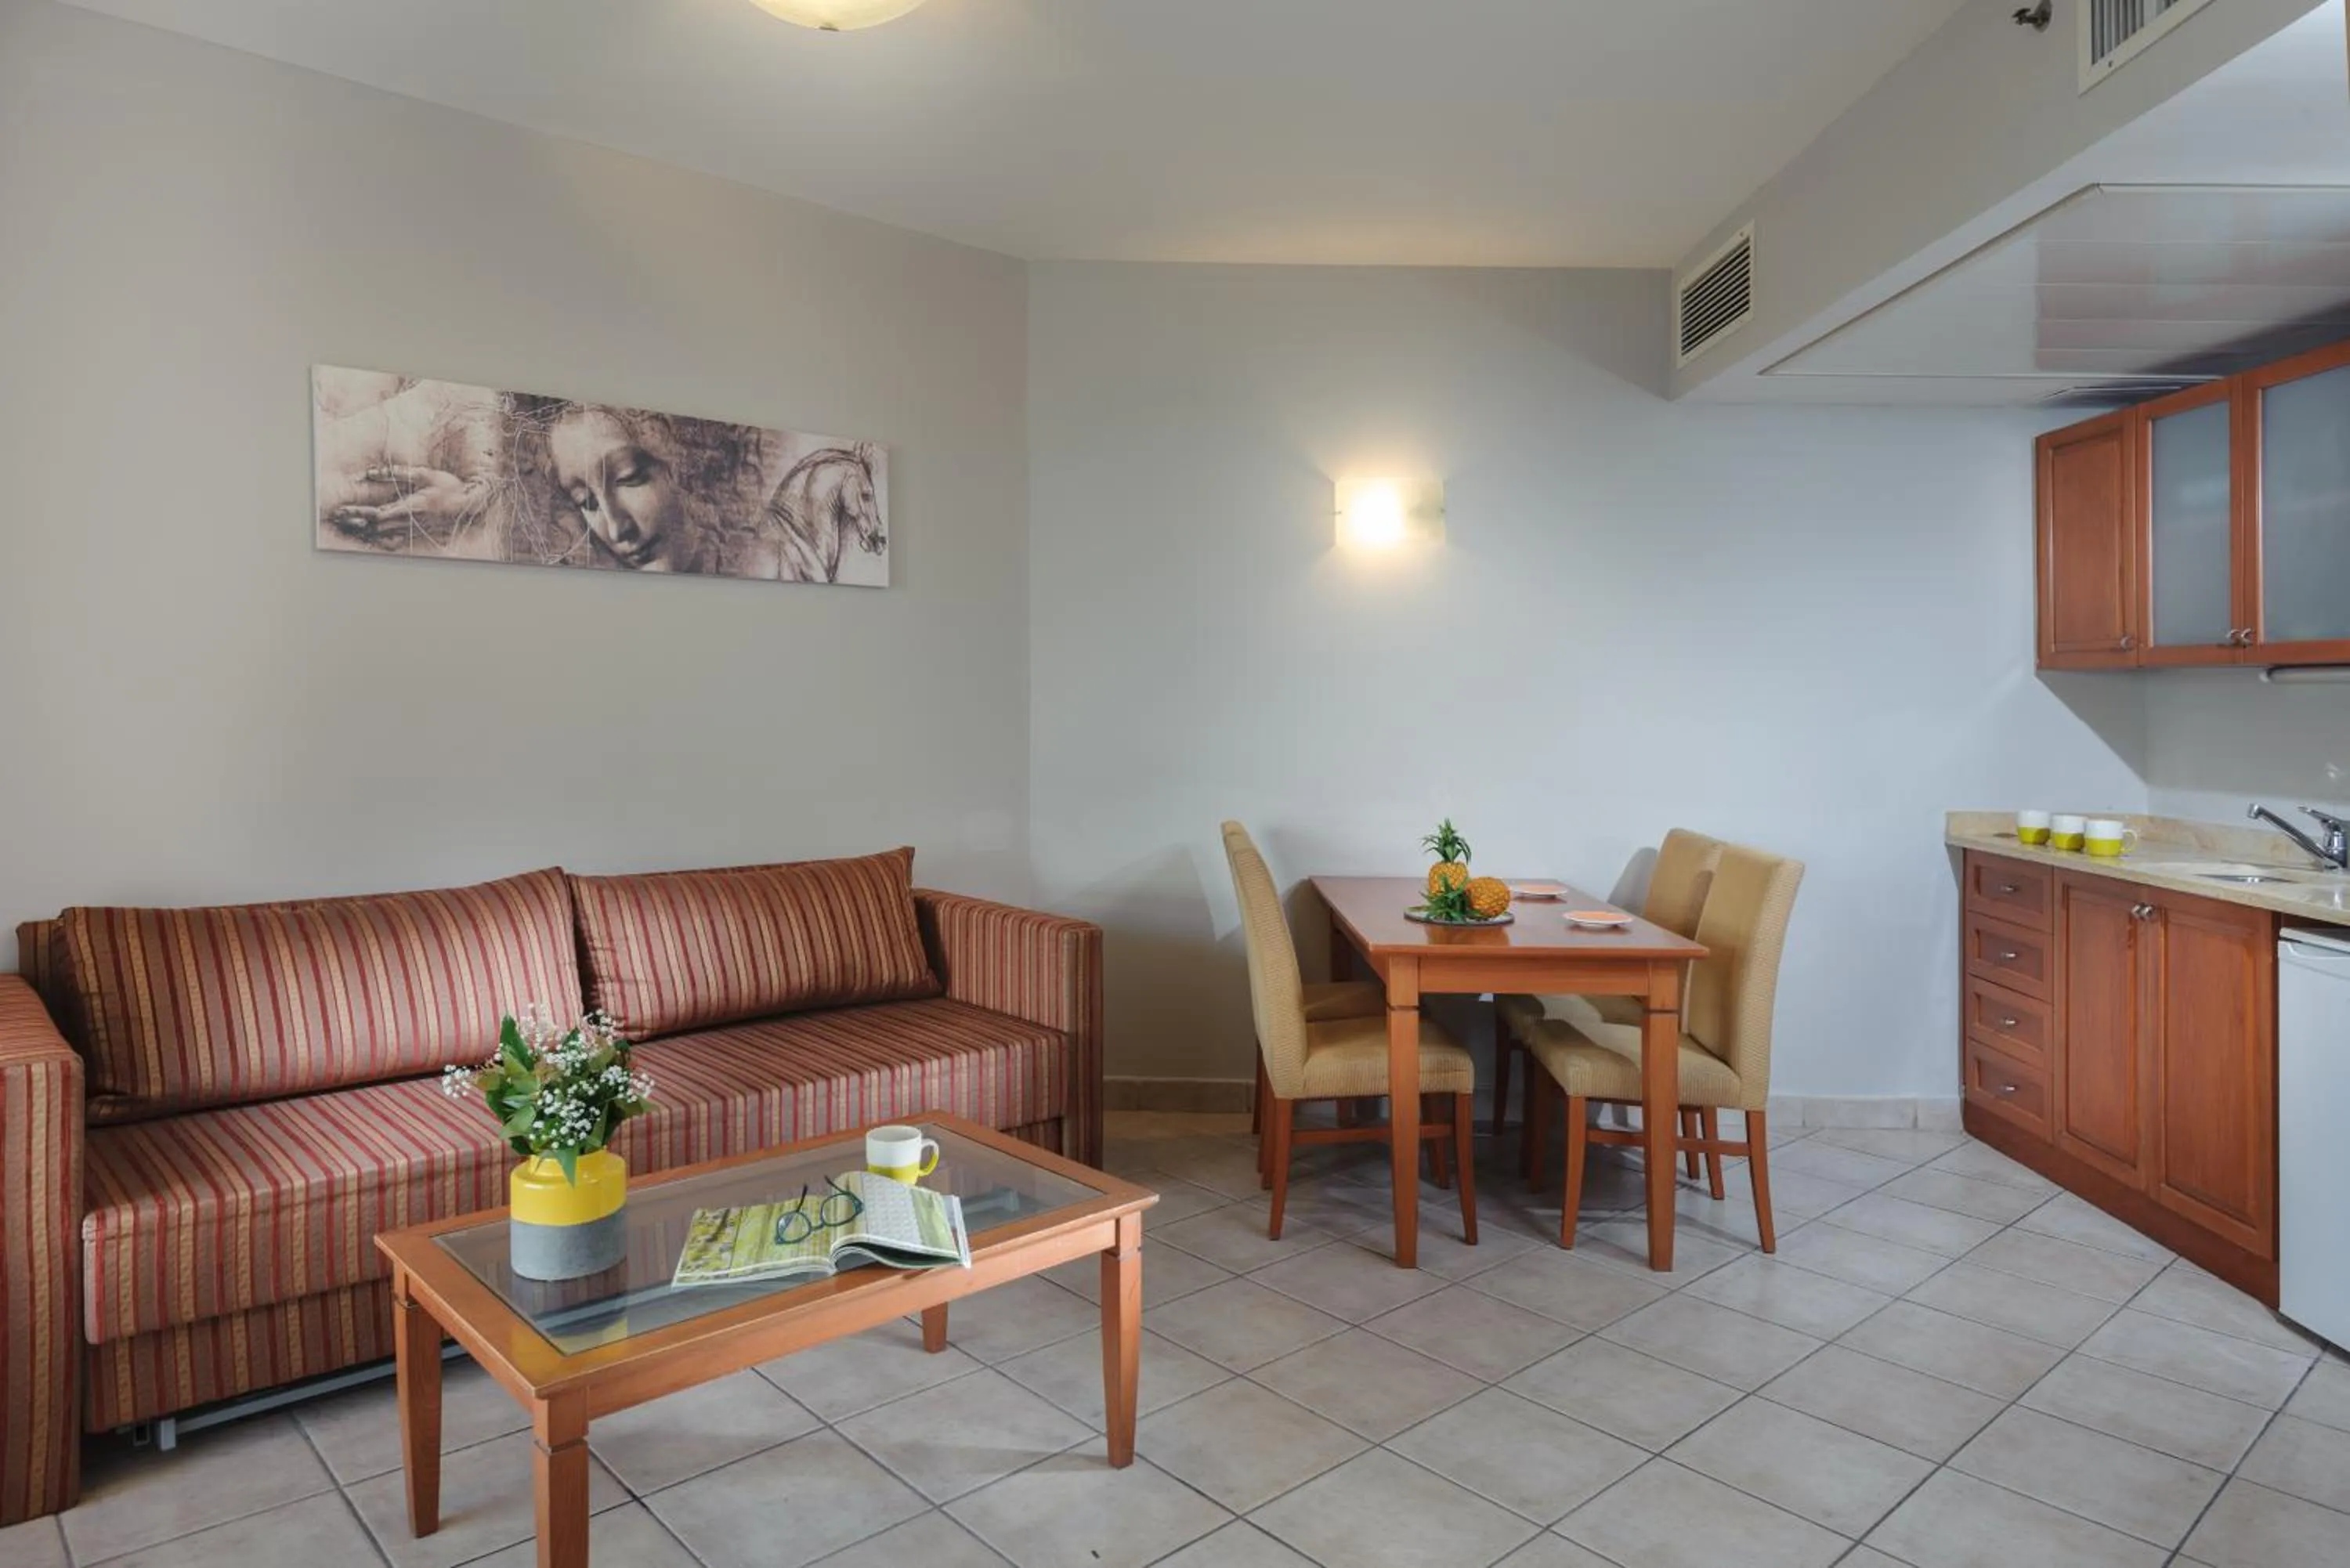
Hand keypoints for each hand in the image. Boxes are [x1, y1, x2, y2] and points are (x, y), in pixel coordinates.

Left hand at [326, 465, 489, 551]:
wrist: (470, 506)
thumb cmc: (449, 488)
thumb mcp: (424, 474)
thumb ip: (396, 473)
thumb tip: (372, 472)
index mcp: (409, 507)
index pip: (376, 513)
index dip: (357, 514)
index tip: (342, 511)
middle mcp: (409, 522)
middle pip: (374, 527)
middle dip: (355, 523)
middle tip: (338, 517)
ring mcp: (413, 530)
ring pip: (382, 535)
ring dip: (364, 531)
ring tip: (348, 526)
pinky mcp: (418, 533)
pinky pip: (394, 541)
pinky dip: (380, 539)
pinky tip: (370, 537)